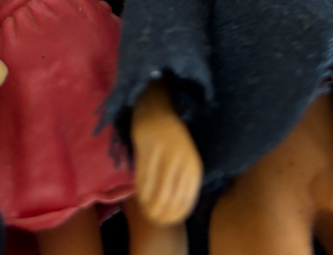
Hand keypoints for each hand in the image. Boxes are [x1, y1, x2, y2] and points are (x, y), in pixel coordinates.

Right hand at [131, 82, 203, 224]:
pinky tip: (139, 193)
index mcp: (194, 167)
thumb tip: (174, 214)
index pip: (185, 203)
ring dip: (147, 204)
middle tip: (151, 216)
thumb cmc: (173, 142)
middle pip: (168, 201)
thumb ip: (182, 183)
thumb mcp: (185, 162)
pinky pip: (142, 178)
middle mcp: (182, 162)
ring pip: (154, 192)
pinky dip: (140, 190)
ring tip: (144, 208)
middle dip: (158, 213)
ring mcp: (166, 154)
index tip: (164, 221)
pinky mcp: (149, 148)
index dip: (173, 217)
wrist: (159, 111)